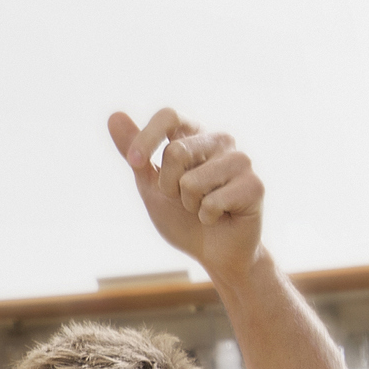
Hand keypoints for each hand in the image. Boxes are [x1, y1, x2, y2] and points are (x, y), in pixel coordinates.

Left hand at [109, 109, 263, 277]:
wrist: (214, 252)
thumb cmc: (183, 217)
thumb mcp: (151, 185)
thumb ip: (135, 154)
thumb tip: (114, 116)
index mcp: (194, 136)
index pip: (169, 116)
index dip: (147, 137)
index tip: (134, 162)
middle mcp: (220, 141)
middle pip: (176, 152)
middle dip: (169, 186)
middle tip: (185, 199)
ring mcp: (241, 161)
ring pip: (192, 181)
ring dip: (190, 204)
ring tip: (205, 207)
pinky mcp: (255, 185)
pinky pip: (212, 202)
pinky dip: (207, 217)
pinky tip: (221, 217)